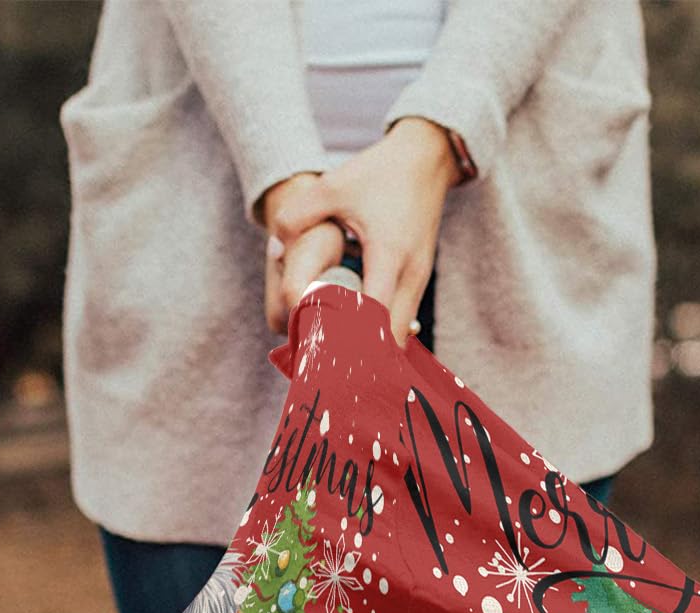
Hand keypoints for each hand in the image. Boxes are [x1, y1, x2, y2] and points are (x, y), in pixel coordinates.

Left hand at [267, 119, 458, 345]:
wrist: (426, 158)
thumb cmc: (379, 173)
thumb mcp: (333, 186)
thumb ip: (297, 216)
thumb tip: (274, 250)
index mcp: (388, 255)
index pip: (374, 318)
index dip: (350, 342)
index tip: (325, 356)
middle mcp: (410, 275)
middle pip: (391, 340)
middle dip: (363, 358)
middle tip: (329, 367)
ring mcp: (420, 280)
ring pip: (399, 335)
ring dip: (373, 349)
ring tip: (339, 358)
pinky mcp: (419, 280)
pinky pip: (402, 321)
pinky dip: (381, 334)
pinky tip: (355, 337)